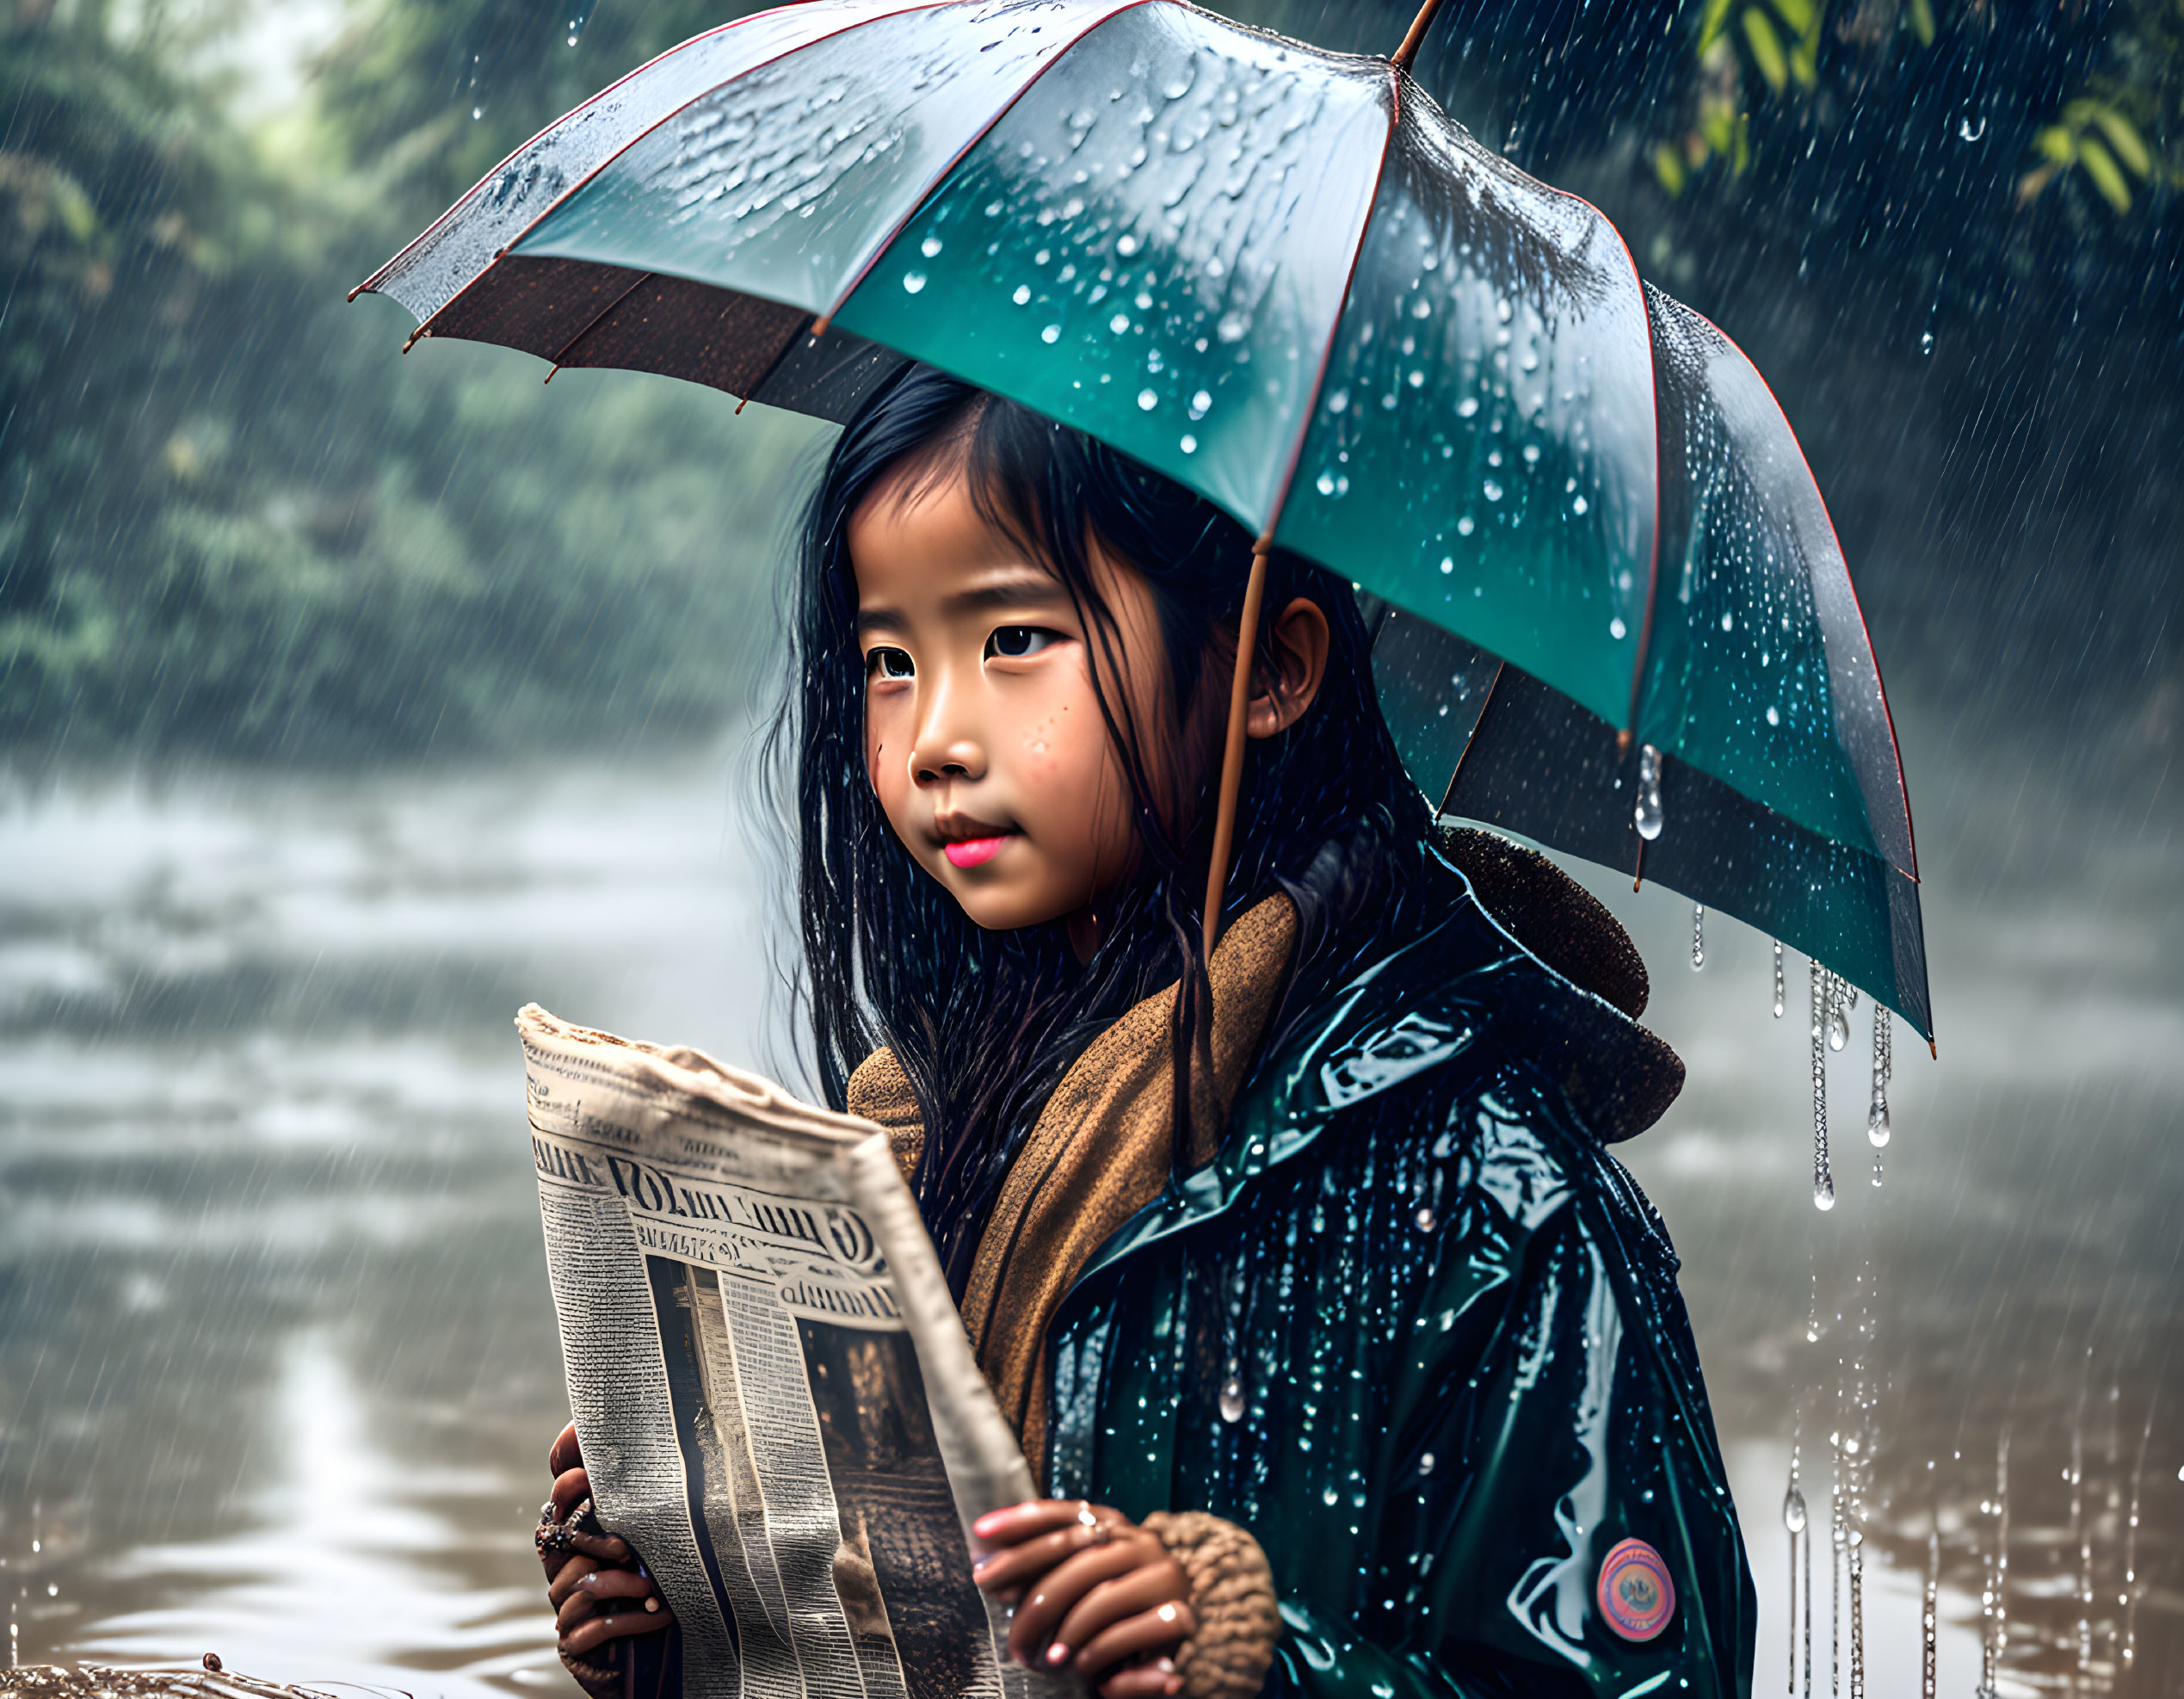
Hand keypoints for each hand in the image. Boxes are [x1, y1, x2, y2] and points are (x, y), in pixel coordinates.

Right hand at [540, 1422, 675, 1661]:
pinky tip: (660, 1616)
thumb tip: (671, 1463)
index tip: (589, 1477)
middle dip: (596, 1542)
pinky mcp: (575, 1644)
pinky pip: (595, 1628)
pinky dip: (631, 1620)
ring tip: (653, 1587)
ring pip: (581, 1587)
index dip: (566, 1493)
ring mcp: (567, 1610)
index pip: (557, 1512)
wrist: (653, 1657)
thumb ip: (647, 1516)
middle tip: (627, 1546)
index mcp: (576, 1547)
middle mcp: (565, 1575)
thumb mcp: (653, 1547)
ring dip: (620, 1584)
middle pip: (565, 1547)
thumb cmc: (657, 1588)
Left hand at [972, 1500, 1192, 1698]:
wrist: (1171, 1651)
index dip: (1021, 1520)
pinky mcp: (1181, 1615)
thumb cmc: (1111, 1618)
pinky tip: (1079, 1665)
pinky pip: (1127, 1633)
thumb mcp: (1076, 1590)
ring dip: (1063, 1632)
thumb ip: (1043, 1573)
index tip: (979, 1533)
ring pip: (1099, 1597)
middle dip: (1031, 1591)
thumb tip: (989, 1571)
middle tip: (1002, 1622)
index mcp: (1116, 1527)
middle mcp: (1142, 1542)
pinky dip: (1097, 1652)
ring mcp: (1164, 1576)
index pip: (1064, 1514)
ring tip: (1040, 1659)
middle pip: (1075, 1554)